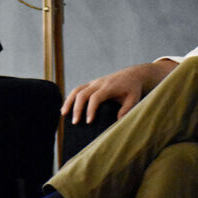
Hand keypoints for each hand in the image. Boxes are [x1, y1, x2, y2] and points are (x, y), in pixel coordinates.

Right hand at [61, 59, 176, 123]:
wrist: (132, 75)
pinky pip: (78, 89)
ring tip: (63, 114)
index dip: (90, 109)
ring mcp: (93, 82)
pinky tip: (66, 108)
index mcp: (108, 87)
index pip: (95, 97)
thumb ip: (127, 109)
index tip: (88, 122)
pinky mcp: (91, 84)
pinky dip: (70, 98)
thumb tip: (118, 121)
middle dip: (76, 108)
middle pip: (82, 93)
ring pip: (77, 89)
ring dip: (69, 101)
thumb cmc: (133, 89)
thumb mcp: (134, 99)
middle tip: (75, 122)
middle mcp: (99, 83)